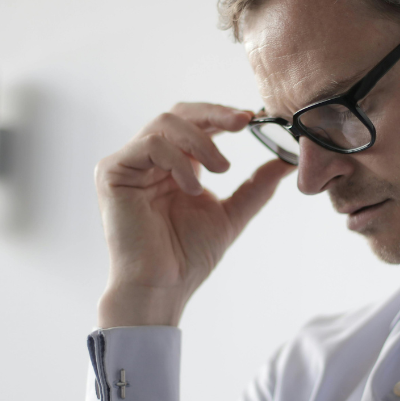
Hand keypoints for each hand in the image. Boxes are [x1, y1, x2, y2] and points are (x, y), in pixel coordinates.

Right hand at [94, 102, 294, 326]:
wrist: (162, 287)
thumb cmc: (188, 257)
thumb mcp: (232, 213)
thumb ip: (256, 186)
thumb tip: (287, 161)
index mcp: (175, 165)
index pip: (196, 123)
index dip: (223, 115)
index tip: (252, 118)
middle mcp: (150, 160)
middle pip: (179, 113)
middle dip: (215, 113)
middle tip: (243, 122)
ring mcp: (129, 164)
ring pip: (164, 123)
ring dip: (200, 141)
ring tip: (221, 170)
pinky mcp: (112, 172)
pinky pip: (149, 145)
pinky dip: (177, 160)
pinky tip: (192, 187)